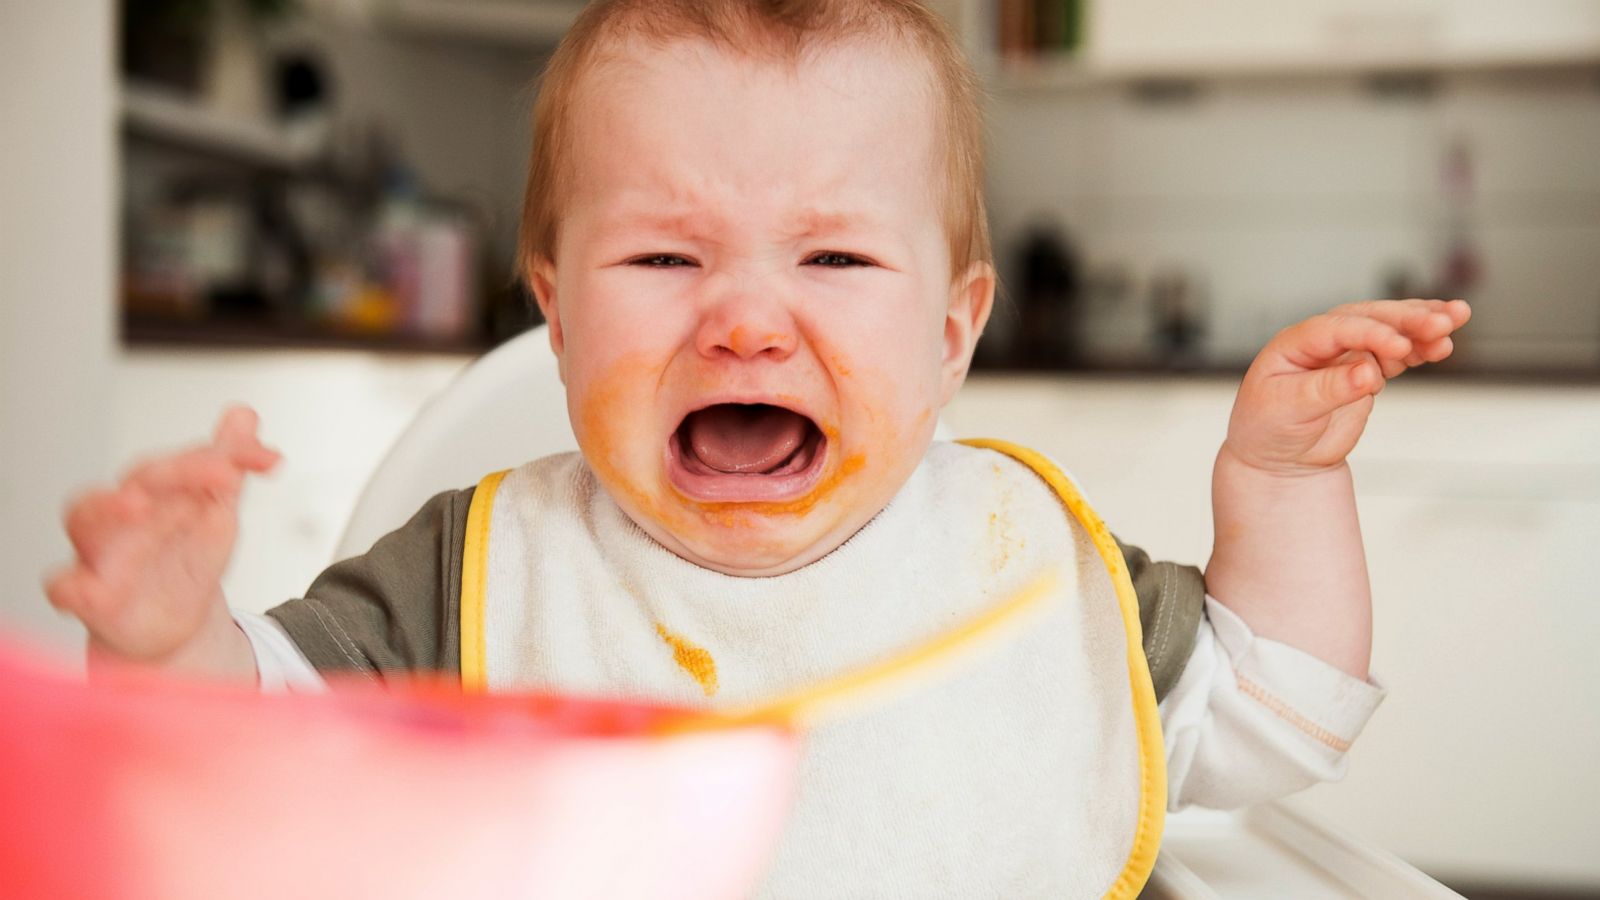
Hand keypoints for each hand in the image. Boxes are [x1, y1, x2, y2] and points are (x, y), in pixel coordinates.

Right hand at [45, 406, 279, 664]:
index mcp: (153, 490)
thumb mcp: (216, 510)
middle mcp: (123, 514)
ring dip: (110, 508)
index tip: (256, 462)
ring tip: (138, 504)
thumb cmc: (186, 556)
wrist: (174, 620)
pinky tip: (88, 588)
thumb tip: (244, 414)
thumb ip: (231, 463)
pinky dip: (71, 585)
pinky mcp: (89, 596)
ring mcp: (102, 552)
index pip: (175, 463)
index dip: (212, 459)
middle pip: (135, 481)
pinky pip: (65, 586)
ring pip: (87, 518)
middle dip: (172, 473)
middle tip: (218, 472)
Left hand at [1223, 299, 1470, 474]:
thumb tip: (1367, 373)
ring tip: (1456, 320)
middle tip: (1443, 321)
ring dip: (1422, 325)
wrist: (1278, 457)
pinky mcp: (1367, 371)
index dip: (1370, 333)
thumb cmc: (1269, 429)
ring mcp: (1348, 354)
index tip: (1398, 346)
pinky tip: (1443, 345)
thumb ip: (1328, 389)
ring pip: (1389, 331)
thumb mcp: (1289, 410)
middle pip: (1369, 319)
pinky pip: (1398, 354)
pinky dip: (1422, 348)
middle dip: (1406, 319)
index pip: (1337, 328)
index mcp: (1295, 343)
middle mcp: (1323, 342)